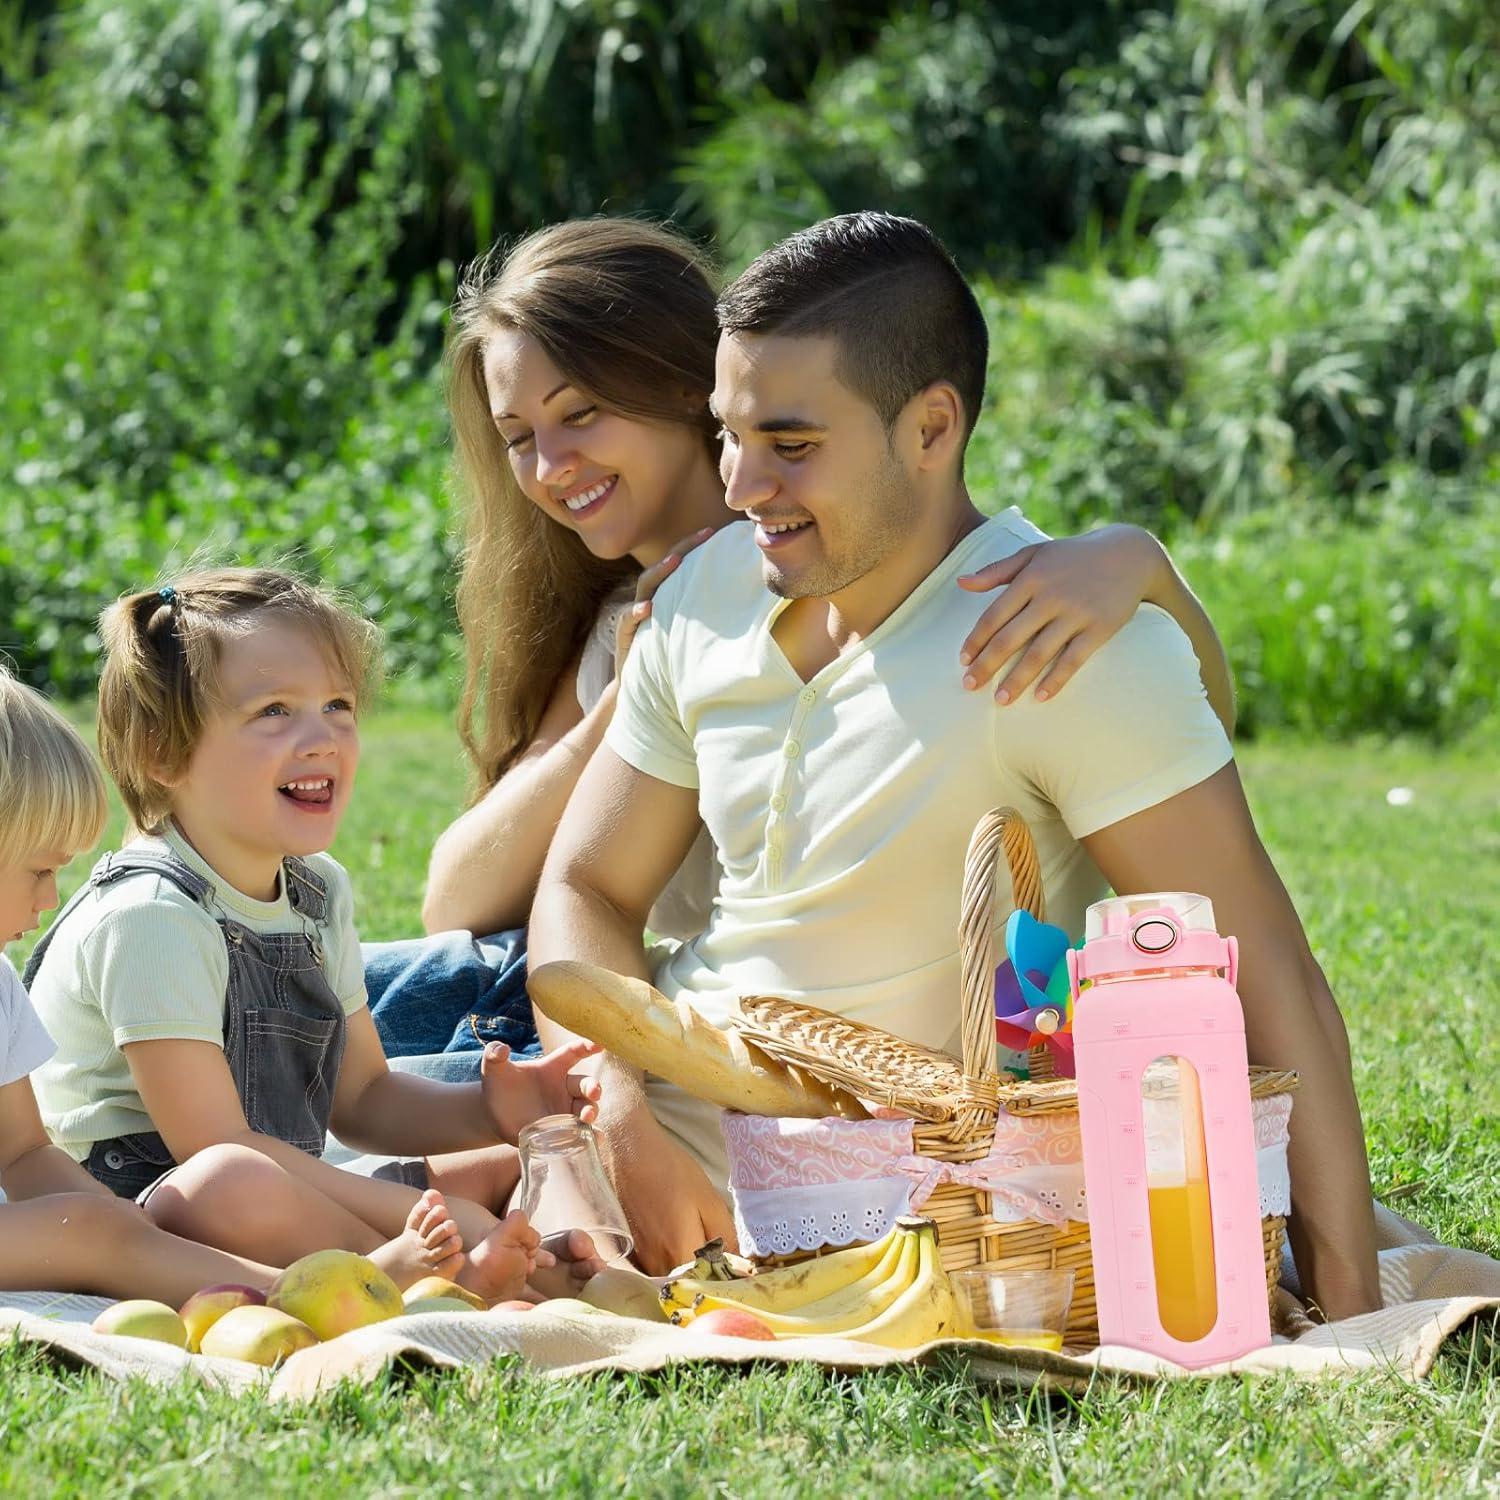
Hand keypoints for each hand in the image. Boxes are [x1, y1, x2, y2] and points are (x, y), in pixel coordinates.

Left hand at [479, 1039, 601, 1143]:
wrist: (494, 1114)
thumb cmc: (498, 1085)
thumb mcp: (493, 1069)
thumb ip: (494, 1054)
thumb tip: (500, 1049)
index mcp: (551, 1068)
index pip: (573, 1053)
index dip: (586, 1047)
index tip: (598, 1046)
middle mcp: (563, 1088)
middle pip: (585, 1084)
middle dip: (593, 1087)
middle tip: (594, 1092)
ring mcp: (564, 1109)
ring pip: (586, 1107)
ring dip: (591, 1111)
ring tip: (587, 1118)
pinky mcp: (562, 1130)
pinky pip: (581, 1132)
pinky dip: (592, 1135)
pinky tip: (597, 1139)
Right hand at [602, 1111, 737, 1274]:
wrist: (626, 1151)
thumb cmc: (671, 1170)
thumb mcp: (709, 1200)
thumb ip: (726, 1238)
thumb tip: (740, 1268)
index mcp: (681, 1254)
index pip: (709, 1283)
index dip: (723, 1277)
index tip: (735, 1268)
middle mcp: (657, 1266)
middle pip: (688, 1284)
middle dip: (705, 1276)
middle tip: (719, 1256)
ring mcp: (639, 1261)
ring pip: (670, 1278)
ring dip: (686, 1269)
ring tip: (696, 1246)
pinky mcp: (629, 1253)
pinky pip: (654, 1269)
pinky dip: (667, 1262)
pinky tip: (672, 1240)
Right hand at [614, 527, 714, 677]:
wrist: (642, 687)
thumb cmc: (669, 656)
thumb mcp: (688, 632)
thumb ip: (702, 613)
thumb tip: (739, 603)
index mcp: (664, 596)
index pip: (677, 564)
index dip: (692, 546)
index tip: (713, 532)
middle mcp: (648, 599)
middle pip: (662, 567)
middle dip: (682, 549)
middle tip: (703, 536)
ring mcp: (634, 615)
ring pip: (644, 587)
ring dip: (659, 572)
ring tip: (674, 562)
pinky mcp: (624, 635)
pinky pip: (627, 619)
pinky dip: (635, 612)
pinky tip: (647, 609)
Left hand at [956, 525, 1166, 703]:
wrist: (1129, 554)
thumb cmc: (1073, 556)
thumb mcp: (1034, 555)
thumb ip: (997, 571)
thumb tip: (961, 583)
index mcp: (1031, 578)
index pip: (995, 615)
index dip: (976, 640)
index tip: (963, 660)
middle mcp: (1051, 596)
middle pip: (1011, 638)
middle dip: (987, 665)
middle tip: (969, 686)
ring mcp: (1076, 613)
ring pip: (1039, 653)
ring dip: (1017, 679)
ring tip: (1000, 700)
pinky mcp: (1100, 628)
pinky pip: (1074, 660)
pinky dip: (1056, 680)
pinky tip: (1040, 697)